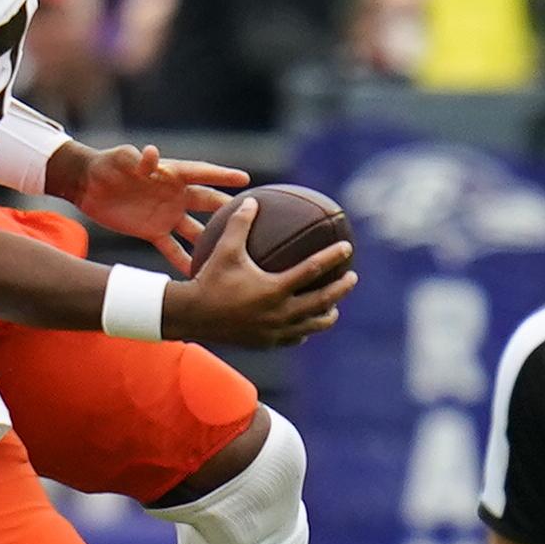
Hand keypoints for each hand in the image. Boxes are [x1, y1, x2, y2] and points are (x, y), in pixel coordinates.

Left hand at [63, 144, 245, 273]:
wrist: (87, 185)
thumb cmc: (105, 164)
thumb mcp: (119, 159)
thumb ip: (135, 158)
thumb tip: (151, 152)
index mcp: (169, 173)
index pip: (201, 173)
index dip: (222, 175)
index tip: (245, 180)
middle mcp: (173, 194)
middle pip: (206, 203)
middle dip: (226, 211)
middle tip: (249, 221)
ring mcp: (165, 214)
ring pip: (194, 229)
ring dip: (209, 240)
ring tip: (228, 254)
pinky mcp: (152, 231)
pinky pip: (171, 247)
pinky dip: (182, 260)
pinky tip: (195, 273)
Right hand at [162, 199, 353, 347]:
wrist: (192, 316)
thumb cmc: (209, 279)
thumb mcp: (224, 249)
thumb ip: (240, 224)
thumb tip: (253, 199)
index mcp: (273, 288)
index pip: (312, 270)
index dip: (332, 257)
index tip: (348, 248)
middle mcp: (279, 312)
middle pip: (321, 302)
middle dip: (341, 289)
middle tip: (352, 278)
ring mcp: (274, 331)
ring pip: (311, 325)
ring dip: (326, 316)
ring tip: (334, 308)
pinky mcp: (266, 343)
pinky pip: (293, 338)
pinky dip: (303, 330)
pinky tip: (304, 325)